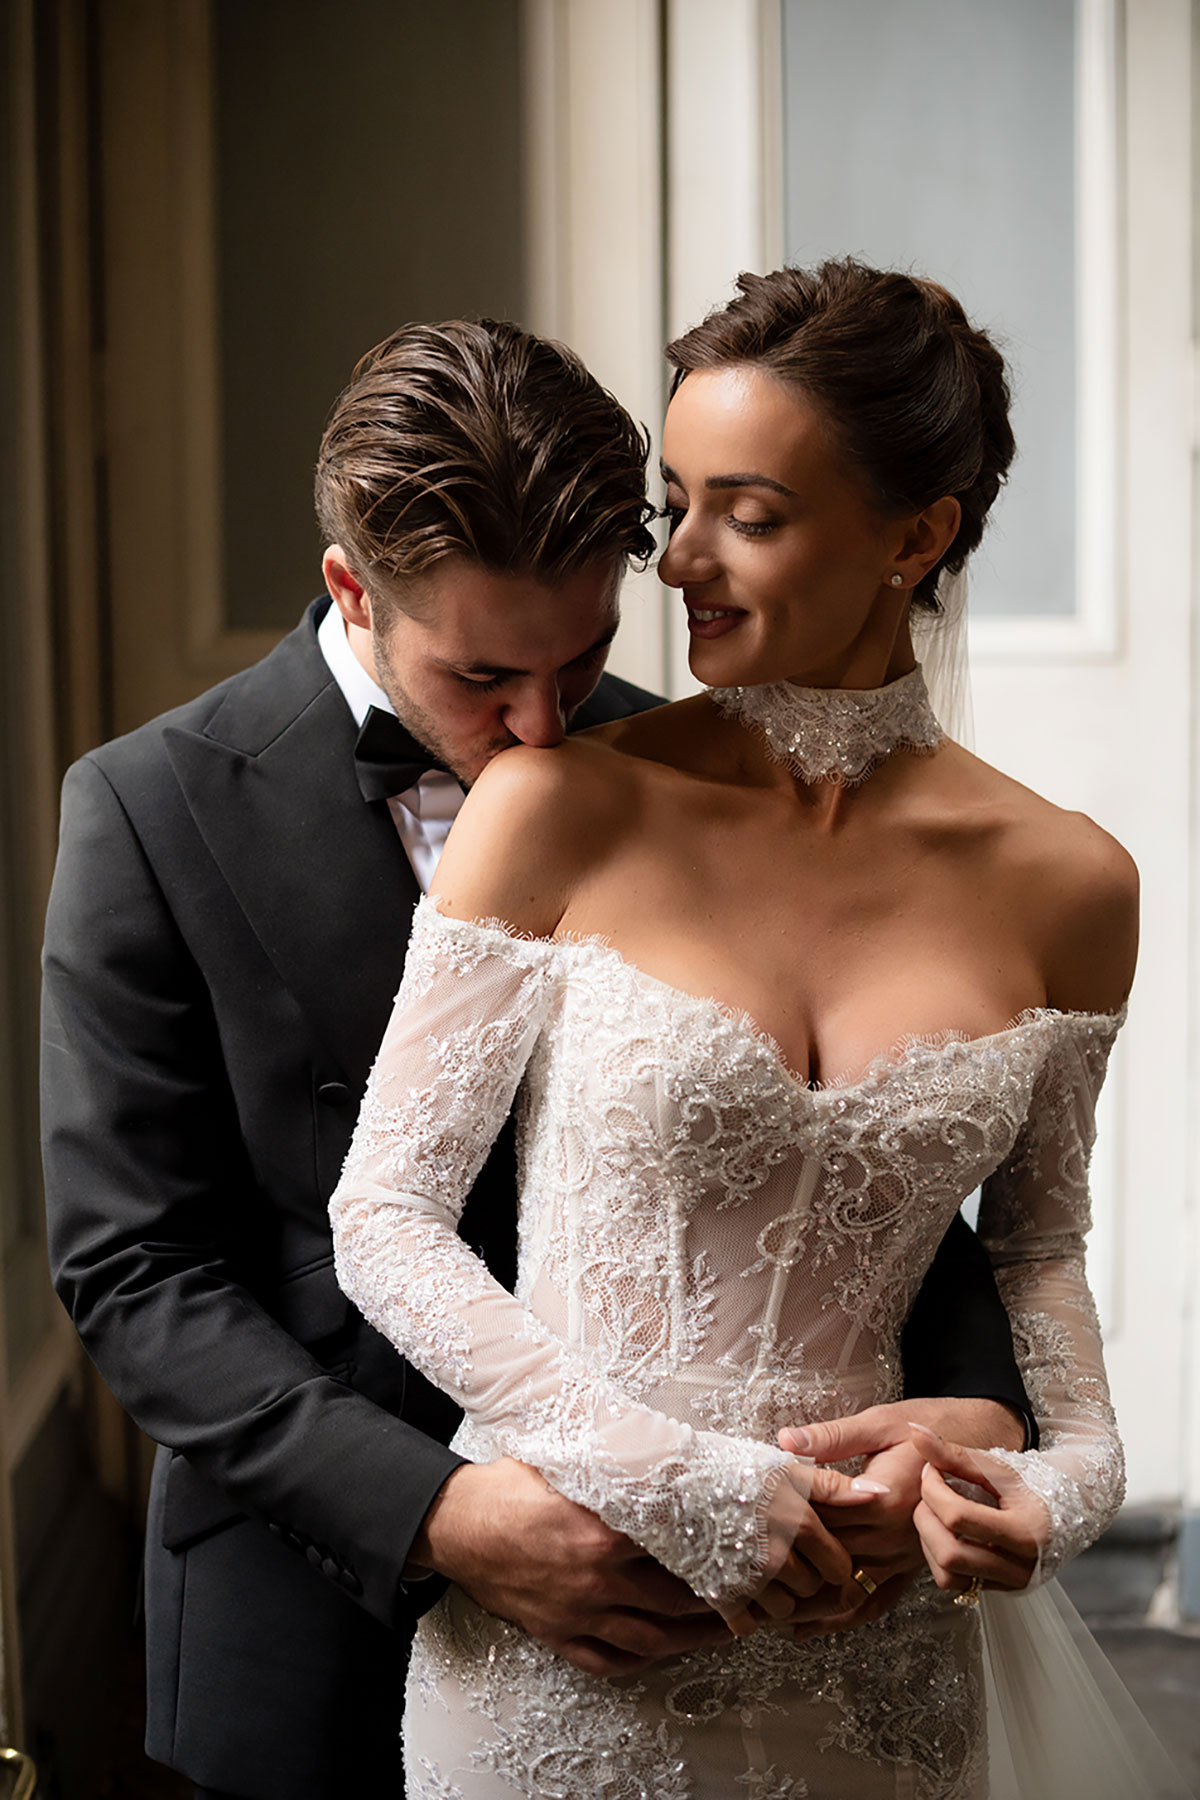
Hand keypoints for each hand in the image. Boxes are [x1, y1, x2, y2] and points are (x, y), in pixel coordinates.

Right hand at [411, 1458, 732, 1675]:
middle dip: (716, 1600)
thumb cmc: (507, 1488)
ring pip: (650, 1638)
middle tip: (747, 1594)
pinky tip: (659, 1651)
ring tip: (723, 1631)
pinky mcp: (556, 1633)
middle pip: (673, 1599)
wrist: (454, 1524)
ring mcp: (577, 1612)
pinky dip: (638, 1660)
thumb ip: (613, 1470)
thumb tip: (659, 1456)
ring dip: (692, 1638)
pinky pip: (606, 1659)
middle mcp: (596, 1578)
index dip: (712, 1548)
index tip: (741, 1548)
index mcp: (603, 1532)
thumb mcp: (565, 1465)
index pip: (675, 1545)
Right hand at [720, 1460, 888, 1636]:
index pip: (839, 1565)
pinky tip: (739, 1586)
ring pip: (784, 1610)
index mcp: (800, 1524)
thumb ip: (835, 1486)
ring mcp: (750, 1580)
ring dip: (778, 1598)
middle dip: (805, 1578)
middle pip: (813, 1589)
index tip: (818, 1553)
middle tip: (786, 1557)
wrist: (669, 1479)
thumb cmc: (728, 1466)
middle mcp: (780, 1556)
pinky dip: (747, 1613)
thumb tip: (880, 1493)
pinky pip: (749, 1625)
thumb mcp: (785, 1467)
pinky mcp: (721, 1595)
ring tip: (761, 1570)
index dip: (832, 1561)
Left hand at [773, 1398, 1025, 1631]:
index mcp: (885, 1498)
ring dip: (807, 1601)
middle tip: (740, 1576)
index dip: (785, 1519)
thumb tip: (786, 1441)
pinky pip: (875, 1601)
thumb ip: (833, 1437)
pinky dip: (842, 1617)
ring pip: (847, 1586)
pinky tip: (809, 1628)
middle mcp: (896, 1536)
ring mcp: (904, 1557)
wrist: (979, 1445)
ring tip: (760, 1614)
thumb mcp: (881, 1423)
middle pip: (829, 1554)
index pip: (822, 1515)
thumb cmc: (928, 1426)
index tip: (749, 1523)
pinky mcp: (910, 1567)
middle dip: (786, 1565)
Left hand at [911, 1423, 1046, 1596]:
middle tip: (929, 1492)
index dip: (932, 1489)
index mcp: (1026, 1531)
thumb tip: (915, 1432)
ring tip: (936, 1512)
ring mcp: (1011, 1583)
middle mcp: (1021, 1567)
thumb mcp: (997, 1465)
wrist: (1069, 1505)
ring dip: (930, 1542)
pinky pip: (955, 1583)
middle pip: (949, 1553)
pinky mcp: (1000, 1590)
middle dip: (926, 1518)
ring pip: (948, 1575)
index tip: (930, 1470)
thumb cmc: (1033, 1481)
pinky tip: (946, 1531)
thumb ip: (953, 1453)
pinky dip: (939, 1557)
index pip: (958, 1517)